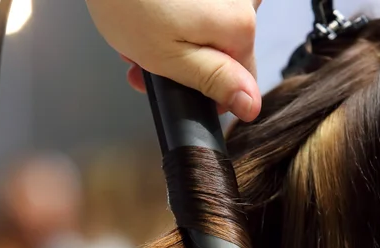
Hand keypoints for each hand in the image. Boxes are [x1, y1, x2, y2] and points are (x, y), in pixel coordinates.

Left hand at [86, 0, 261, 121]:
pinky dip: (172, 21)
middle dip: (184, 66)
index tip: (175, 89)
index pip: (241, 81)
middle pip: (222, 54)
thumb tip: (251, 105)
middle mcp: (241, 2)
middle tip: (145, 67)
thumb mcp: (170, 57)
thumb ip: (214, 81)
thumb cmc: (128, 3)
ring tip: (137, 43)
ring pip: (206, 34)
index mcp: (239, 27)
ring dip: (173, 45)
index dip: (206, 93)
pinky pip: (196, 13)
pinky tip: (146, 22)